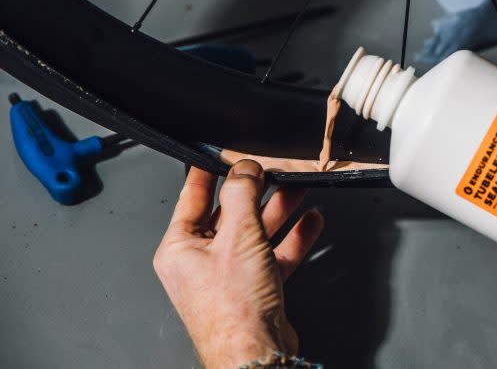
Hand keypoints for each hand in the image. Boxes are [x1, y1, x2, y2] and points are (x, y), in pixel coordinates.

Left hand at [154, 160, 323, 368]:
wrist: (255, 354)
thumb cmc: (233, 309)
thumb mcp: (238, 236)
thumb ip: (242, 195)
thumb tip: (244, 168)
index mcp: (180, 249)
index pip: (192, 198)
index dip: (209, 172)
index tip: (220, 153)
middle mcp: (201, 262)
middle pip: (229, 213)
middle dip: (256, 191)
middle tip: (271, 168)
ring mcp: (230, 276)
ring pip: (256, 232)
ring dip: (279, 210)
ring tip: (298, 188)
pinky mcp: (257, 288)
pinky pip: (275, 255)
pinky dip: (294, 238)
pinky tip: (310, 222)